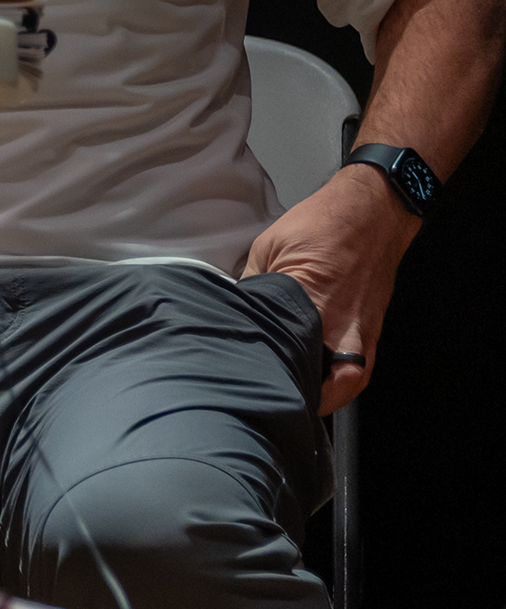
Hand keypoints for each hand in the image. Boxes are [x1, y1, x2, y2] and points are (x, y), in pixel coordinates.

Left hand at [243, 162, 419, 412]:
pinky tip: (321, 381)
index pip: (283, 355)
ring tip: (295, 396)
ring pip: (346, 385)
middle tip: (268, 395)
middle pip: (321, 383)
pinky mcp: (373, 331)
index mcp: (310, 306)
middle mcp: (342, 328)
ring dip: (323, 395)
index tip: (244, 377)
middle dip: (296, 393)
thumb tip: (235, 310)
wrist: (372, 212)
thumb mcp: (267, 250)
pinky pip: (359, 369)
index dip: (265, 372)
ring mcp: (362, 333)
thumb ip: (253, 288)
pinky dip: (341, 382)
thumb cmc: (321, 225)